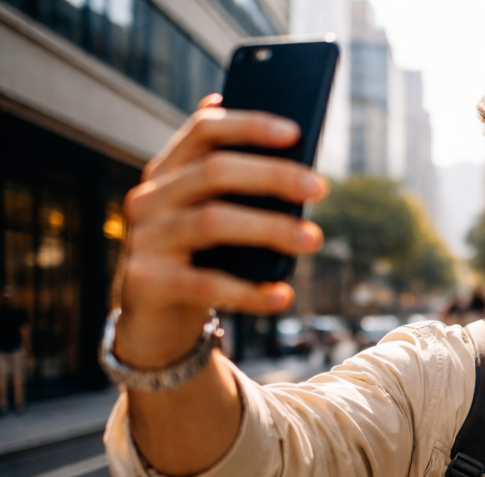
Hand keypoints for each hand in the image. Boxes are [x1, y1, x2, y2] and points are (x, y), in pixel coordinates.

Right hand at [116, 94, 325, 368]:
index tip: (295, 132)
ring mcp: (144, 240)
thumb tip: (294, 156)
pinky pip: (207, 284)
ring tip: (313, 239)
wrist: (154, 323)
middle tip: (319, 187)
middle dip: (272, 175)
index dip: (249, 125)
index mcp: (166, 173)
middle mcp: (149, 199)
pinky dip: (250, 291)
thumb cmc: (198, 262)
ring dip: (270, 228)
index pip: (204, 131)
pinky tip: (283, 295)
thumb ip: (236, 190)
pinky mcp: (147, 282)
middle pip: (213, 171)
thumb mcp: (212, 219)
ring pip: (213, 221)